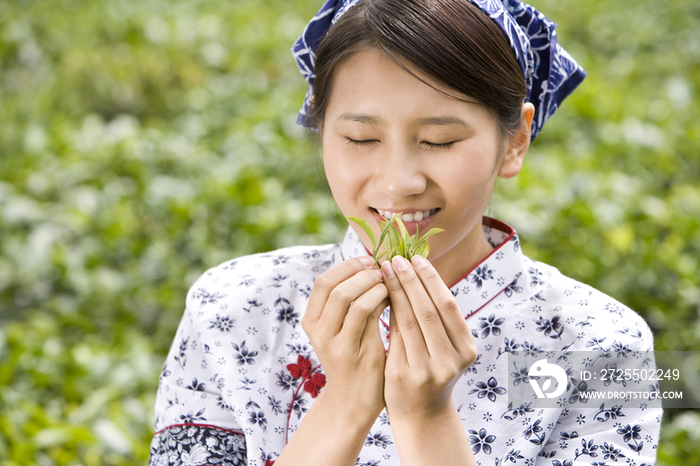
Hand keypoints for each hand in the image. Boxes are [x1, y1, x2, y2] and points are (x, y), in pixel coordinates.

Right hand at [302, 256, 388, 417]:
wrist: (354, 402)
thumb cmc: (356, 359)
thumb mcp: (346, 329)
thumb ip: (353, 303)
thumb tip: (373, 266)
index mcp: (312, 320)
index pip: (323, 281)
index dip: (347, 266)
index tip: (370, 261)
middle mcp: (316, 330)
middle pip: (331, 285)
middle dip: (359, 271)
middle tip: (381, 268)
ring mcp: (330, 341)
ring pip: (346, 296)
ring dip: (370, 282)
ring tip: (387, 281)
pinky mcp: (349, 352)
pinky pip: (363, 313)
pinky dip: (378, 297)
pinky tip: (391, 297)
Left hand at [381, 254, 476, 420]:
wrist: (421, 414)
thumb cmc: (432, 369)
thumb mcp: (444, 346)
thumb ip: (436, 317)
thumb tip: (417, 269)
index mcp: (466, 349)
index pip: (447, 306)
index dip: (431, 279)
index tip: (416, 258)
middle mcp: (449, 361)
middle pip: (427, 311)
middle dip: (410, 281)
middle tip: (396, 259)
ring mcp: (426, 371)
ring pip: (408, 322)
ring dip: (395, 292)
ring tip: (383, 271)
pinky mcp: (402, 377)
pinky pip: (392, 336)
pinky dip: (386, 312)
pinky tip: (377, 295)